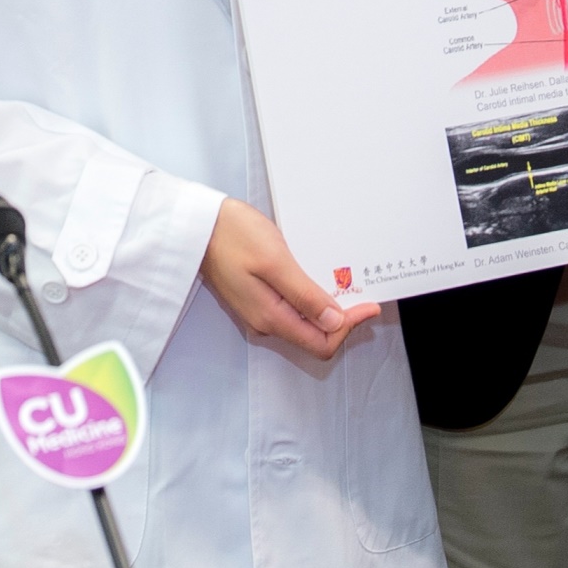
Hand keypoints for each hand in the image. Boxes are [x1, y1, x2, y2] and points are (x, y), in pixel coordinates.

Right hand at [200, 198, 374, 358]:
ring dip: (327, 308)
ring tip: (345, 283)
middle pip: (315, 336)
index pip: (322, 342)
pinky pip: (293, 308)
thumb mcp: (275, 262)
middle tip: (362, 292)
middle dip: (342, 319)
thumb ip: (305, 296)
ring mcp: (260, 311)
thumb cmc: (234, 236)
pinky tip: (319, 278)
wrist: (197, 224)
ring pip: (305, 322)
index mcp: (272, 319)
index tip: (370, 303)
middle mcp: (266, 323)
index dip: (350, 326)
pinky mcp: (257, 297)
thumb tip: (335, 323)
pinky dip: (312, 299)